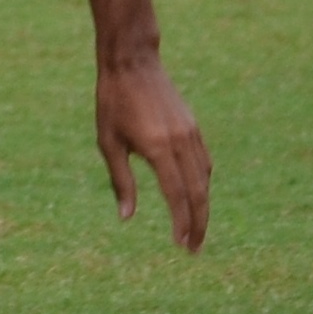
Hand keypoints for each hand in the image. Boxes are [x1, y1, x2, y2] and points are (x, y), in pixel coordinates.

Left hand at [95, 49, 210, 252]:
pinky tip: (196, 195)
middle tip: (194, 249)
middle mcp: (181, 143)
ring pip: (205, 179)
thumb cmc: (112, 103)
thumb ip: (121, 180)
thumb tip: (127, 217)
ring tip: (195, 229)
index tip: (181, 245)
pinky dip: (203, 183)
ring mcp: (192, 134)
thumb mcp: (108, 142)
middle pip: (198, 193)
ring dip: (203, 206)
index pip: (177, 195)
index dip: (181, 223)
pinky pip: (204, 163)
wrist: (133, 64)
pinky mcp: (194, 128)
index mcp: (158, 148)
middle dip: (198, 224)